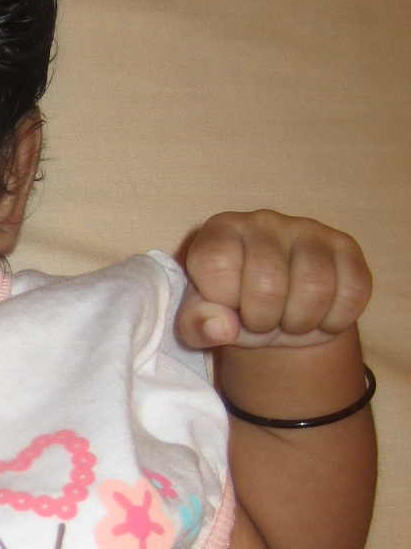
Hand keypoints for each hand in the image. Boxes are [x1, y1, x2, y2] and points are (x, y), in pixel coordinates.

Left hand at [177, 211, 370, 350]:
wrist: (279, 318)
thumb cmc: (232, 311)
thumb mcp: (200, 321)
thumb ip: (195, 324)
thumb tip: (223, 328)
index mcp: (219, 231)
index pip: (216, 264)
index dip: (222, 299)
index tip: (226, 306)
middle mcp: (263, 221)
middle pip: (268, 284)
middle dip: (263, 321)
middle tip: (260, 320)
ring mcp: (309, 230)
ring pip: (315, 288)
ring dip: (299, 322)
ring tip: (287, 319)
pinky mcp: (346, 248)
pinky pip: (352, 292)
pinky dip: (334, 320)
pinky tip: (319, 315)